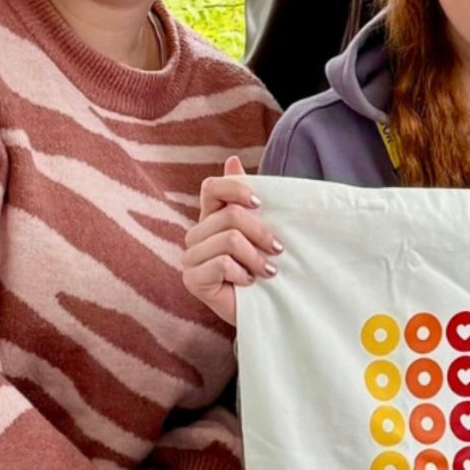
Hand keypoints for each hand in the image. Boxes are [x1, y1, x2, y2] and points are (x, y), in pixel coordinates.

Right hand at [182, 156, 282, 324]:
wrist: (265, 310)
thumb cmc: (265, 268)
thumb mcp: (261, 230)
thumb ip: (247, 198)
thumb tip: (232, 159)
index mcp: (211, 218)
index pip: (211, 187)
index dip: (236, 189)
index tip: (261, 204)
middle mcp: (196, 235)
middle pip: (229, 216)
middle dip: (261, 233)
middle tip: (278, 250)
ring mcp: (190, 258)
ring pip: (229, 240)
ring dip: (256, 257)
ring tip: (266, 271)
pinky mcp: (192, 280)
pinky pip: (220, 264)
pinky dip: (242, 274)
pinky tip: (248, 284)